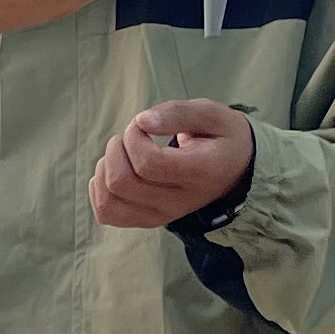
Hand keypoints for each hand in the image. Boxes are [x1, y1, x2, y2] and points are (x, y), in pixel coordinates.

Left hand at [93, 99, 255, 229]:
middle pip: (121, 183)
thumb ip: (178, 113)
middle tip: (133, 135)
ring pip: (108, 203)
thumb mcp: (211, 114)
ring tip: (124, 153)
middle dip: (116, 149)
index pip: (148, 164)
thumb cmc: (220, 138)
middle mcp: (178, 202)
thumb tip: (142, 121)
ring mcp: (160, 215)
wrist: (234, 171)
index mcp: (198, 173)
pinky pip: (106, 213)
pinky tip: (117, 169)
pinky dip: (100, 189)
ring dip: (106, 169)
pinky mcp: (146, 220)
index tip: (143, 124)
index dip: (134, 137)